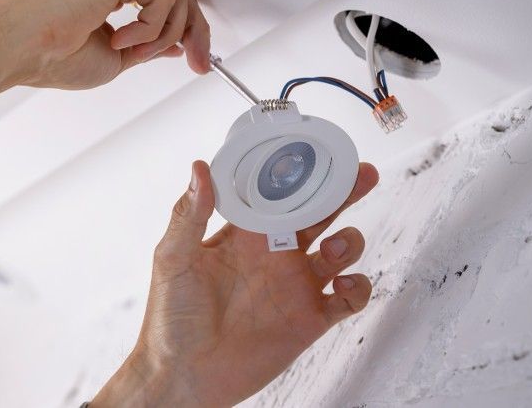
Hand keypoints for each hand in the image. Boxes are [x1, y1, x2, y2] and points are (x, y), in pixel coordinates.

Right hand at [11, 0, 210, 88]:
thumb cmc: (54, 54)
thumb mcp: (118, 56)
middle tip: (198, 61)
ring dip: (166, 34)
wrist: (25, 46)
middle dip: (194, 30)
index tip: (195, 57)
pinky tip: (120, 38)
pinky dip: (149, 28)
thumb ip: (148, 45)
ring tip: (136, 52)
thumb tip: (175, 45)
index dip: (185, 29)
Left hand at [91, 160, 378, 406]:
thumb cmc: (171, 320)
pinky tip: (344, 285)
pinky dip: (359, 287)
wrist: (184, 377)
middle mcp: (277, 254)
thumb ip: (189, 215)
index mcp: (248, 234)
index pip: (282, 193)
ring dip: (349, 242)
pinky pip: (350, 298)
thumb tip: (199, 168)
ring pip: (342, 250)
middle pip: (322, 213)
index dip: (302, 173)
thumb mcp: (173, 259)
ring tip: (332, 250)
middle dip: (344, 192)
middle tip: (361, 174)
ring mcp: (297, 285)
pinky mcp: (311, 318)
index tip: (316, 153)